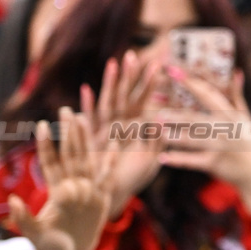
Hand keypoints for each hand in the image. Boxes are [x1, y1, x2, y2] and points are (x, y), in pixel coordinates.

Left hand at [8, 108, 111, 249]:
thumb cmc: (49, 247)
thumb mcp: (35, 235)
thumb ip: (24, 219)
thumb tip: (13, 201)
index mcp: (57, 192)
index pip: (51, 163)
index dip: (47, 145)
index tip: (42, 125)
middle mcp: (72, 186)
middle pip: (71, 155)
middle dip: (68, 133)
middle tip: (65, 110)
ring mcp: (87, 191)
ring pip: (87, 160)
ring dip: (86, 140)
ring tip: (84, 119)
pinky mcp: (101, 200)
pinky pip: (107, 178)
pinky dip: (110, 163)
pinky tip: (113, 145)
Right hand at [81, 50, 167, 218]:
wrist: (112, 195)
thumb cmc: (132, 179)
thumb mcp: (151, 160)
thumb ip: (156, 140)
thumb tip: (164, 119)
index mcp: (133, 127)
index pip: (142, 101)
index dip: (149, 83)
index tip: (159, 64)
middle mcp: (118, 125)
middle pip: (125, 96)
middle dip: (129, 76)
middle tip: (134, 54)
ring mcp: (104, 131)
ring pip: (108, 104)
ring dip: (110, 84)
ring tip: (114, 64)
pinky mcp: (92, 143)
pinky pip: (90, 124)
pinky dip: (87, 108)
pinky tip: (85, 90)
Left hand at [158, 70, 250, 217]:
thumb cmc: (248, 141)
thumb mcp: (244, 117)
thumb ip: (237, 95)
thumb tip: (236, 72)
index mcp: (230, 114)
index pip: (207, 94)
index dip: (190, 82)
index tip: (172, 70)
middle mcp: (224, 129)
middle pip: (195, 118)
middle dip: (175, 114)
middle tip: (157, 109)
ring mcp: (219, 147)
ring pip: (192, 140)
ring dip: (173, 135)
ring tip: (156, 130)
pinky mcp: (214, 163)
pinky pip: (192, 161)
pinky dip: (177, 160)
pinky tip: (162, 158)